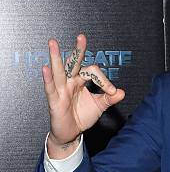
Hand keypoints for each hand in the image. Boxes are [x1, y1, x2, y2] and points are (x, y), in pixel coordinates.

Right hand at [42, 34, 124, 152]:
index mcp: (81, 81)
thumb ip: (109, 98)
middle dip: (78, 50)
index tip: (112, 92)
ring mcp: (61, 90)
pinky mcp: (54, 100)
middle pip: (73, 63)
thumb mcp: (99, 106)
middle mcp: (70, 82)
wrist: (71, 133)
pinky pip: (50, 88)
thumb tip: (122, 92)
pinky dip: (47, 78)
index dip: (104, 80)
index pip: (92, 72)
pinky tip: (45, 68)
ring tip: (53, 43)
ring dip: (55, 57)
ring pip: (58, 71)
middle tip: (81, 37)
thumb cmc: (82, 116)